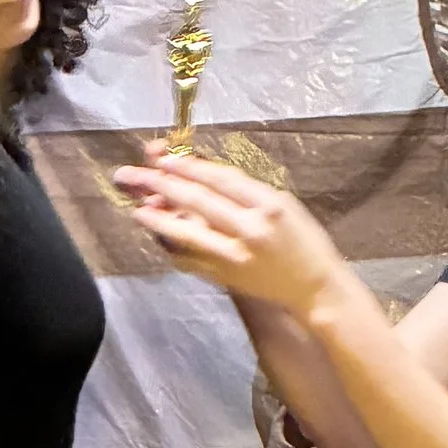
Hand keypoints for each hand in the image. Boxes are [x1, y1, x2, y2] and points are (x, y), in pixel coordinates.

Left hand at [114, 151, 345, 316]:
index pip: (220, 180)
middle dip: (161, 185)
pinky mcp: (227, 277)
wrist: (315, 288)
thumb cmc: (304, 240)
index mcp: (268, 206)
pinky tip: (157, 234)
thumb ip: (246, 192)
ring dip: (158, 219)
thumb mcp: (285, 204)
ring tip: (136, 207)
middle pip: (198, 202)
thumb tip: (202, 177)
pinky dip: (172, 246)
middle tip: (132, 175)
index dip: (188, 167)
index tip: (164, 159)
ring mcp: (236, 257)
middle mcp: (251, 231)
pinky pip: (191, 259)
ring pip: (188, 234)